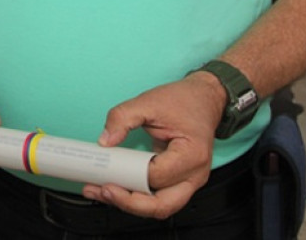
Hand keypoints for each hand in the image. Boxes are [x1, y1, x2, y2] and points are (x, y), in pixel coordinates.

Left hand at [81, 72, 224, 218]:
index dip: (130, 177)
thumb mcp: (148, 101)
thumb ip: (123, 118)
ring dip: (131, 203)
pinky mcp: (180, 180)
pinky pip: (159, 196)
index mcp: (191, 154)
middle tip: (102, 190)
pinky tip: (118, 186)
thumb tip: (105, 140)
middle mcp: (195, 174)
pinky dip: (138, 195)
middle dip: (129, 203)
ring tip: (103, 191)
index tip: (106, 174)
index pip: (156, 176)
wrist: (203, 99)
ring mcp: (189, 180)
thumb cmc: (185, 100)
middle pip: (161, 206)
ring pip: (160, 206)